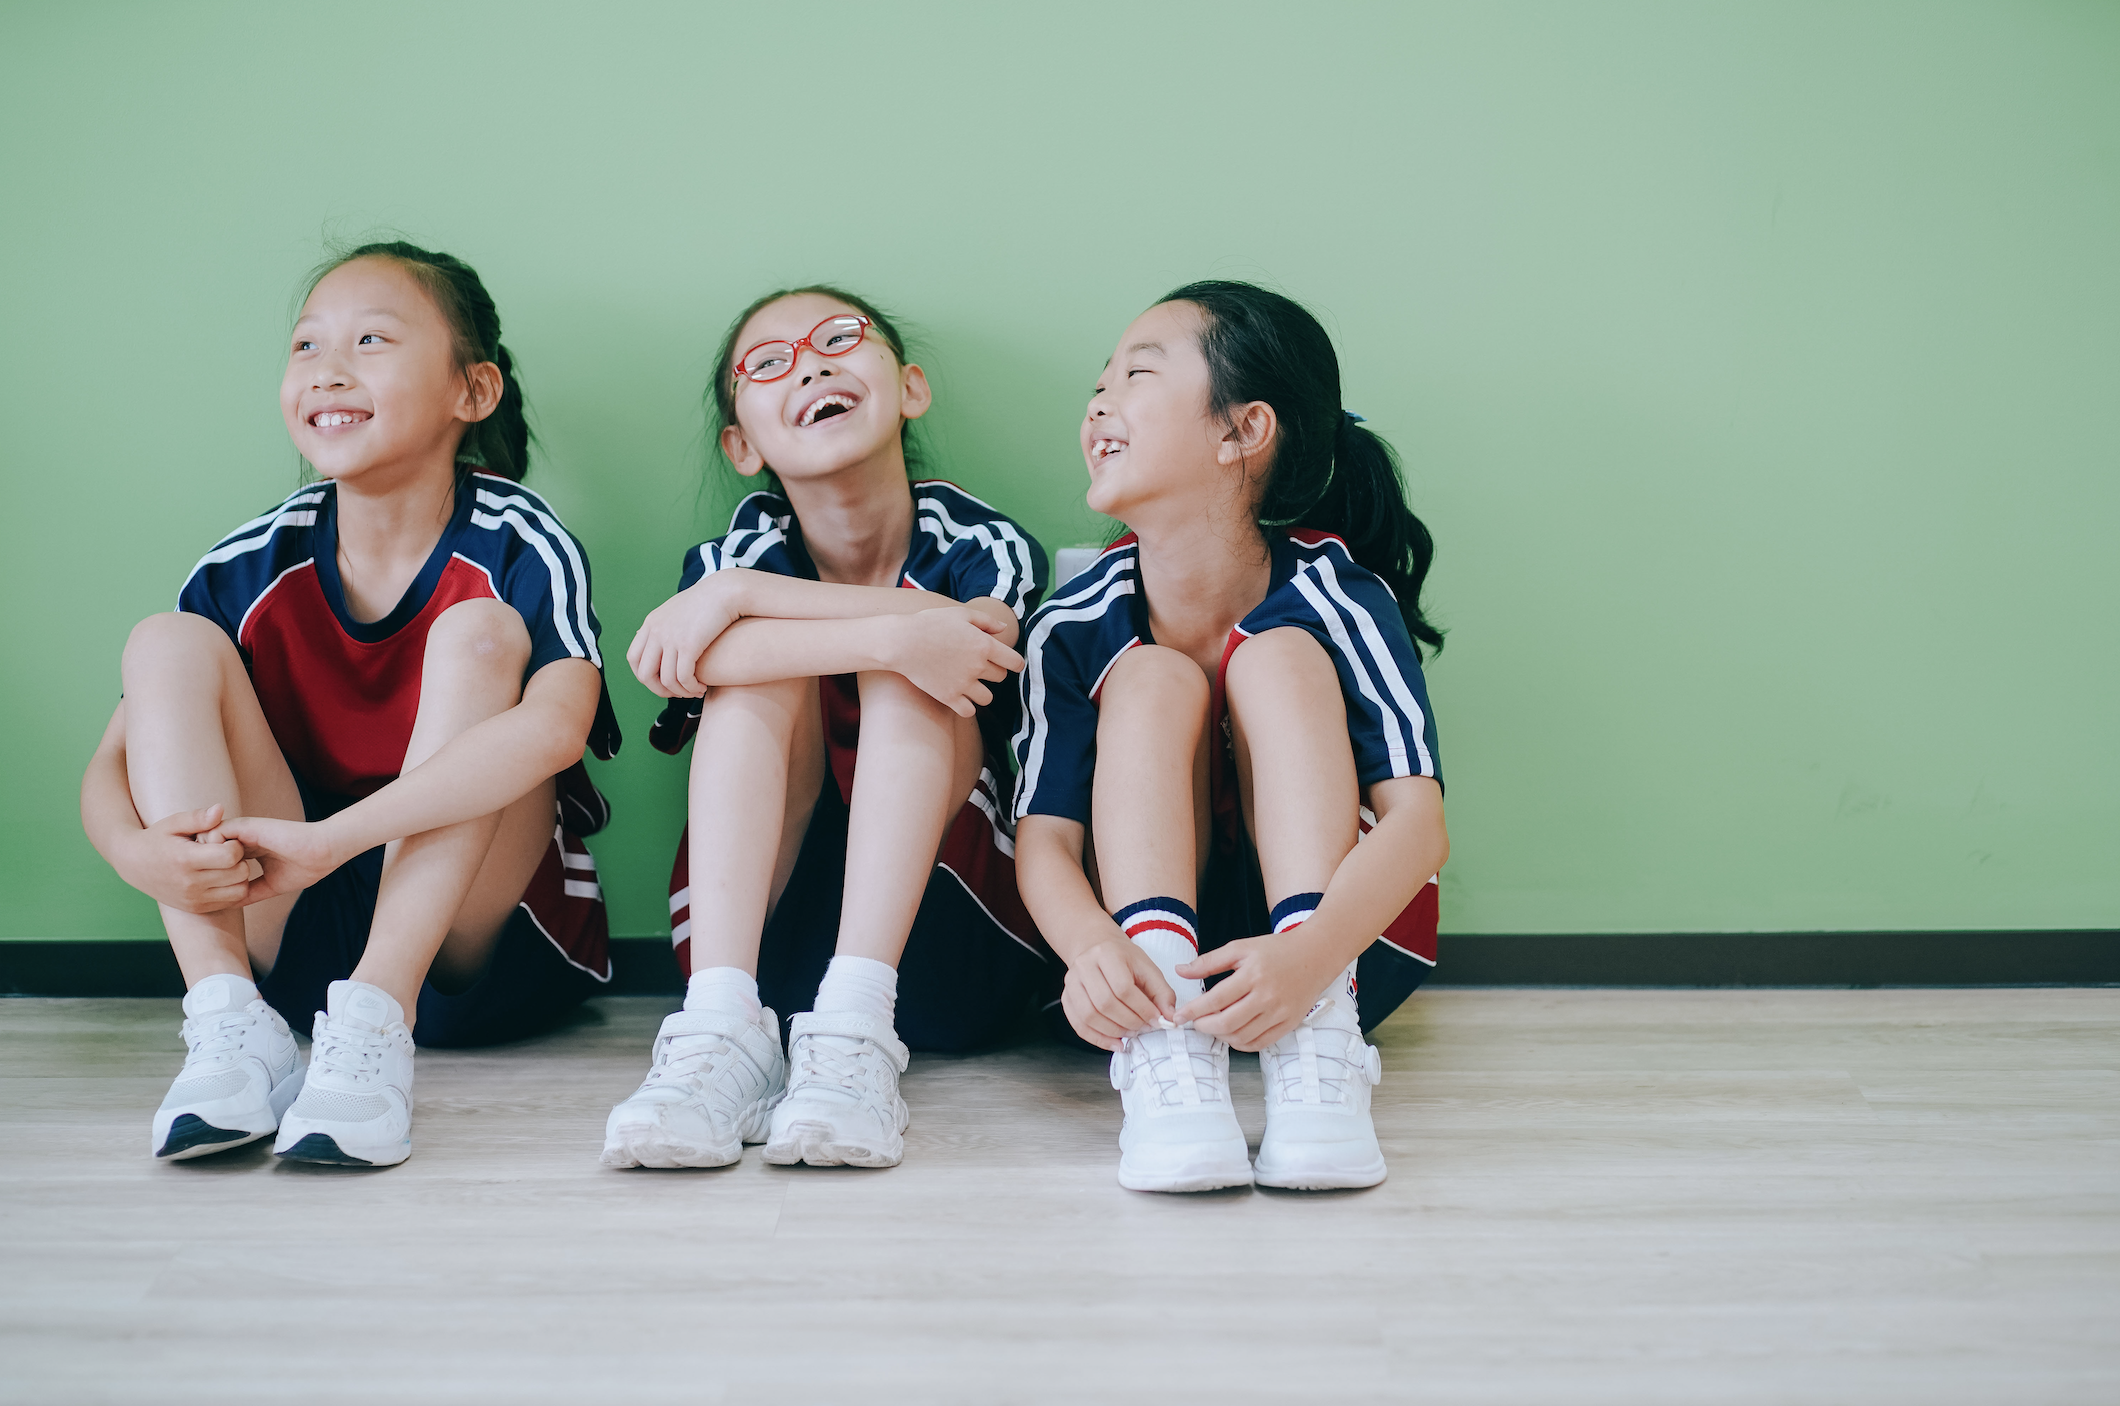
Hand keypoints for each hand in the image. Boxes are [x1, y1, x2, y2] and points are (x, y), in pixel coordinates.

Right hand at [111, 804, 261, 912]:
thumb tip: (220, 809)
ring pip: (240, 891)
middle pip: (239, 874)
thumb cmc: (156, 839)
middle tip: (226, 851)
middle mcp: (190, 884)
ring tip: (224, 865)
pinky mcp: (196, 908)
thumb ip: (197, 817)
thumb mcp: (172, 823)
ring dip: (239, 876)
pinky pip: (231, 902)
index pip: (230, 856)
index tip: (225, 840)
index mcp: (185, 860)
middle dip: (240, 859)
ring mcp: (194, 900)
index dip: (235, 845)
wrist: (132, 864)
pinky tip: (221, 877)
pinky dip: (232, 889)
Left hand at [202, 814, 342, 905]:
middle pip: (206, 848)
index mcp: (250, 850)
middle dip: (194, 864)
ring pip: (205, 838)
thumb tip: (230, 905)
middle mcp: (243, 840)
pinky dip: (207, 847)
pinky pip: (213, 832)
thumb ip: (250, 891)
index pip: (217, 859)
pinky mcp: (246, 827)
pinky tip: (209, 867)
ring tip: (197, 876)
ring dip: (198, 856)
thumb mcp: (271, 884)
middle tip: (189, 883)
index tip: (198, 889)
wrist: (322, 853)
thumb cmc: (304, 868)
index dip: (205, 872)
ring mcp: (243, 832)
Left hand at [628, 572, 744, 697]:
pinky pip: (684, 677)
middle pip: (644, 674)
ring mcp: (671, 638)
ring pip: (666, 680)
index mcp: (651, 623)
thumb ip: (667, 627)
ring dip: (681, 692)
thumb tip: (663, 645)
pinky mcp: (689, 644)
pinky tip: (702, 687)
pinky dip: (692, 688)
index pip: (633, 658)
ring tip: (695, 691)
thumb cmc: (709, 602)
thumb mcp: (679, 611)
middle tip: (677, 693)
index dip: (645, 676)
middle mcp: (656, 631)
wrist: (726, 590)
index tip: (662, 681)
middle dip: (659, 690)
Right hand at [885, 606, 1025, 716]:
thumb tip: (1005, 629)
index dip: (1015, 662)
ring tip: (970, 683)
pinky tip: (960, 697)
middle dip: (994, 672)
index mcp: (984, 645)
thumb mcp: (961, 614)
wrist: (902, 642)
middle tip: (978, 666)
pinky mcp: (948, 697)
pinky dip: (967, 706)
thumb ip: (986, 621)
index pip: (1015, 662)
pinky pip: (969, 711)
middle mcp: (977, 666)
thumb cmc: (930, 623)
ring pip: (988, 698)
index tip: (1009, 662)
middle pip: (1000, 677)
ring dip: (982, 691)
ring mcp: (963, 684)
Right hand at [1061, 935, 1176, 1050]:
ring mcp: (1071, 982)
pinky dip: (1097, 1038)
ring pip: (1089, 1016)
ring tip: (1131, 1033)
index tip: (1156, 1020)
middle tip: (1144, 1028)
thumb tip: (1170, 1018)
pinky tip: (1114, 1042)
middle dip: (1129, 1022)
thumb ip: (1162, 993)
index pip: (1123, 988)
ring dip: (1114, 1032)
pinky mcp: (1066, 997)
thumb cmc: (1124, 959)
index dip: (1141, 1009)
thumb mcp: (1148, 968)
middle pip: (1105, 1003)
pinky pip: (1078, 1024)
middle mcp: (1084, 966)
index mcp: (1107, 954)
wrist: (1097, 948)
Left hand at [1176, 934, 1346, 1050]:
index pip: (1216, 1000)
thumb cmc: (1276, 949)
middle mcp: (1267, 997)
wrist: (1316, 955)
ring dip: (1221, 1036)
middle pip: (1227, 1024)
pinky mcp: (1289, 1024)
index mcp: (1253, 975)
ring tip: (1213, 1026)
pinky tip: (1233, 1033)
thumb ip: (1209, 961)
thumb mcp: (1240, 947)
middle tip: (1195, 1022)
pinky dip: (1241, 1043)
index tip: (1180, 1016)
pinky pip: (1260, 1044)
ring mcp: (1280, 1013)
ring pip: (1242, 1037)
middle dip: (1204, 1027)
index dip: (1193, 1011)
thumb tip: (1180, 970)